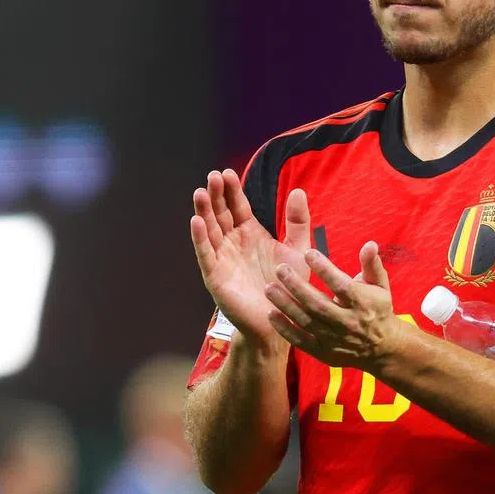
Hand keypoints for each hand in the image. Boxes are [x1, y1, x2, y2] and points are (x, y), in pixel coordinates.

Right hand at [190, 169, 311, 349]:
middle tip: (213, 176)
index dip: (232, 190)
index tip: (228, 173)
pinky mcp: (216, 276)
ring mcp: (223, 258)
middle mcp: (233, 243)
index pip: (238, 206)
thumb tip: (297, 190)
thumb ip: (297, 221)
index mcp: (250, 233)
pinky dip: (200, 239)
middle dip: (215, 195)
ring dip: (204, 212)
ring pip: (210, 230)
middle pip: (221, 214)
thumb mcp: (298, 249)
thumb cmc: (289, 286)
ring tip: (200, 192)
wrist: (281, 320)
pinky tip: (196, 222)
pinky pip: (206, 255)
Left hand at [265, 241, 405, 370]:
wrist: (381, 348)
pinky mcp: (323, 352)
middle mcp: (348, 322)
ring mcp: (334, 339)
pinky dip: (285, 329)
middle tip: (280, 268)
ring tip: (269, 288)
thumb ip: (372, 264)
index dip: (325, 269)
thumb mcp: (380, 286)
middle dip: (298, 286)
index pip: (341, 286)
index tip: (308, 253)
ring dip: (286, 305)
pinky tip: (271, 313)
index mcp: (362, 303)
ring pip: (307, 321)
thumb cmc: (378, 309)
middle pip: (319, 304)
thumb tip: (370, 243)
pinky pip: (301, 341)